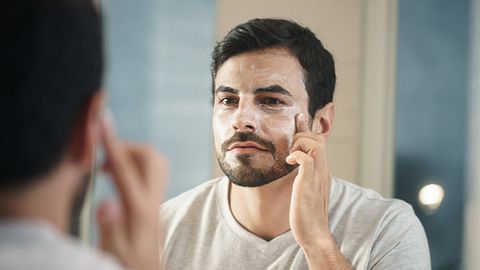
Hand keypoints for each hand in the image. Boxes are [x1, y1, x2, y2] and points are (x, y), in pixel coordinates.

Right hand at [96, 118, 167, 269]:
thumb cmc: (129, 265)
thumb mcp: (114, 252)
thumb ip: (110, 228)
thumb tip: (105, 203)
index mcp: (139, 209)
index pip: (124, 168)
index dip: (111, 143)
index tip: (102, 120)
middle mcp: (152, 199)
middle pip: (151, 156)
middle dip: (127, 146)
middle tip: (103, 159)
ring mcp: (156, 199)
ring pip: (154, 161)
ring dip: (131, 155)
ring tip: (107, 169)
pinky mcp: (154, 202)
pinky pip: (151, 171)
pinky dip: (134, 165)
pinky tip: (115, 178)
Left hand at [286, 113, 330, 247]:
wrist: (314, 234)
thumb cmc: (307, 214)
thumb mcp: (306, 189)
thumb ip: (305, 175)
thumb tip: (297, 165)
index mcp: (323, 170)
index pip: (319, 142)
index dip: (308, 129)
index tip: (299, 118)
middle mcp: (323, 170)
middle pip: (319, 138)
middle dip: (302, 135)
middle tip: (290, 149)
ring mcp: (318, 175)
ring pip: (316, 143)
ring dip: (300, 143)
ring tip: (291, 157)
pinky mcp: (309, 183)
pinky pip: (306, 159)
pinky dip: (296, 155)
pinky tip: (289, 162)